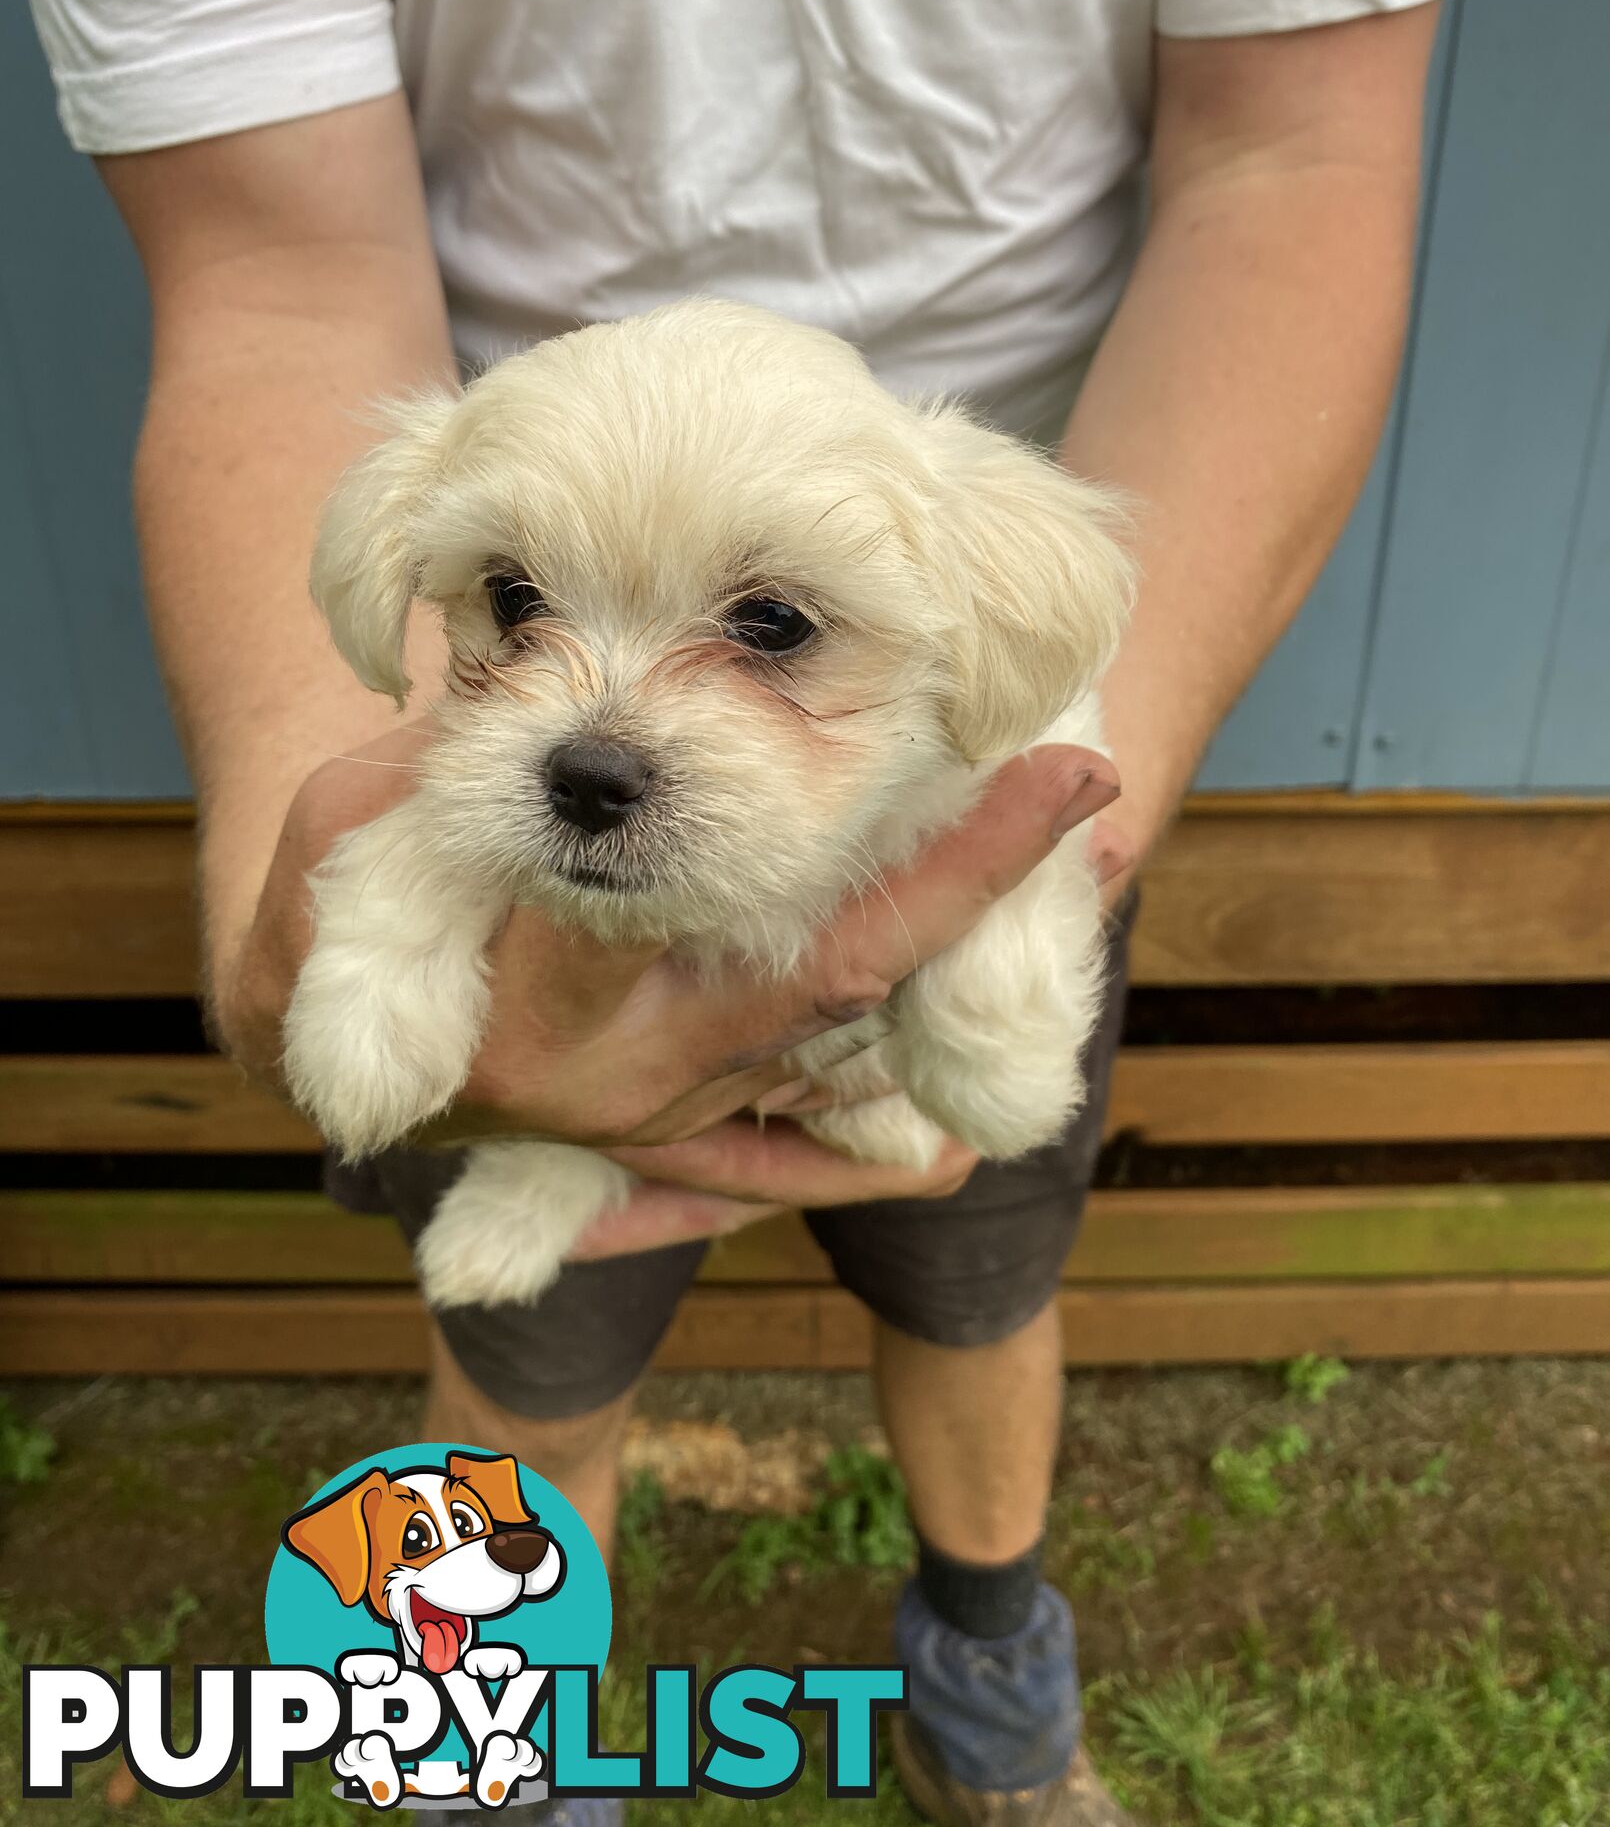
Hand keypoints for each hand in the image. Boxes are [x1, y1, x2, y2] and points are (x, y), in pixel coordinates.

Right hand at [219, 724, 1119, 1242]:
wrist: (312, 1060)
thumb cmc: (322, 918)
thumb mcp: (354, 828)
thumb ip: (464, 763)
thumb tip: (581, 670)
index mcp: (537, 994)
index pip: (704, 884)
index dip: (815, 802)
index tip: (937, 716)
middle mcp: (622, 1080)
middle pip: (829, 979)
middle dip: (963, 885)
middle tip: (1080, 788)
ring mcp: (661, 1126)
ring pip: (840, 1058)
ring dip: (954, 970)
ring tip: (1075, 869)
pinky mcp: (674, 1147)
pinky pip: (797, 1156)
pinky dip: (883, 1125)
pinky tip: (973, 1099)